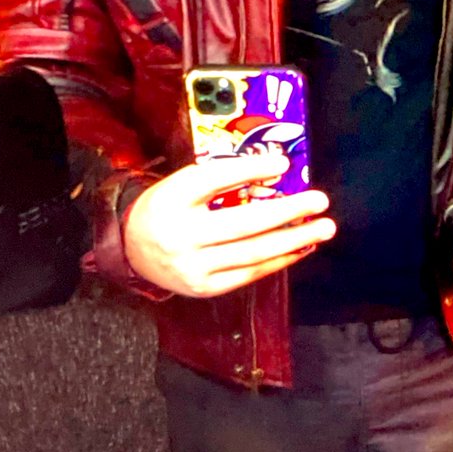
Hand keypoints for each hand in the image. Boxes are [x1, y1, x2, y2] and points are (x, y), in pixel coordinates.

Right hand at [122, 154, 335, 296]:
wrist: (131, 249)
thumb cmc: (167, 209)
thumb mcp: (184, 184)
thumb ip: (222, 177)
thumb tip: (276, 171)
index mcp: (173, 199)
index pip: (214, 180)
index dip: (251, 171)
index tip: (284, 164)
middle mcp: (182, 235)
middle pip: (244, 222)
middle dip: (288, 212)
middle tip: (319, 202)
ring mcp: (194, 266)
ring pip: (253, 252)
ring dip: (293, 241)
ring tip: (321, 229)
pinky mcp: (204, 287)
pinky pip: (249, 274)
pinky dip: (278, 261)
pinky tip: (299, 249)